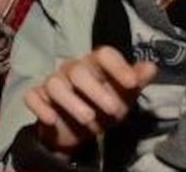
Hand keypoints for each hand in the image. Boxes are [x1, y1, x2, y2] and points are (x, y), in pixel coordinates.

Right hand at [24, 46, 156, 153]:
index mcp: (96, 64)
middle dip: (96, 90)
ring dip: (72, 102)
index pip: (105, 54)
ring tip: (89, 119)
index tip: (134, 83)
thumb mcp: (124, 96)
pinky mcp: (38, 98)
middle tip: (113, 110)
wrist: (78, 130)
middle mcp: (73, 69)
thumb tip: (152, 67)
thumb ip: (136, 81)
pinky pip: (33, 97)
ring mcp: (53, 82)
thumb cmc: (104, 105)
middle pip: (79, 70)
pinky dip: (40, 107)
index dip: (119, 67)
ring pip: (56, 84)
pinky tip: (52, 119)